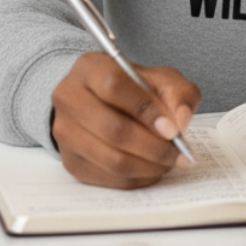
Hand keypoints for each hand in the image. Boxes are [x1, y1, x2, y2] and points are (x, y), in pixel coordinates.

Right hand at [51, 52, 200, 188]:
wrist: (103, 101)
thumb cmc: (134, 88)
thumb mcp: (161, 78)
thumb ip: (178, 93)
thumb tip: (181, 121)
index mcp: (90, 67)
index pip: (114, 87)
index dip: (146, 110)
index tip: (173, 129)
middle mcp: (69, 98)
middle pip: (112, 129)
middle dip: (152, 146)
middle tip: (179, 153)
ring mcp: (65, 133)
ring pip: (109, 158)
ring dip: (147, 166)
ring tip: (169, 162)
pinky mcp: (70, 161)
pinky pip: (106, 178)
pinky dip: (136, 178)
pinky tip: (153, 169)